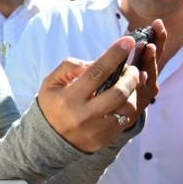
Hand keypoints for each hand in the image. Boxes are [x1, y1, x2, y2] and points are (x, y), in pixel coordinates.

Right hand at [34, 20, 164, 152]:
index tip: (128, 41)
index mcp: (69, 98)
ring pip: (127, 108)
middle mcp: (84, 115)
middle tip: (133, 68)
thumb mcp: (51, 83)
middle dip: (131, 76)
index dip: (114, 55)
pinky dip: (130, 105)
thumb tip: (93, 62)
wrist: (48, 142)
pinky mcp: (106, 138)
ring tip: (131, 83)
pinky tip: (128, 97)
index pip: (97, 72)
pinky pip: (127, 120)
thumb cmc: (52, 106)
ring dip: (134, 92)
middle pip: (118, 92)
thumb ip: (69, 67)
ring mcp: (97, 129)